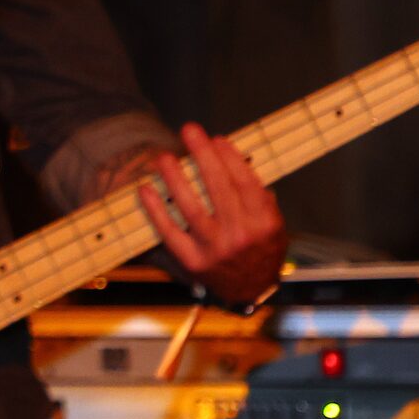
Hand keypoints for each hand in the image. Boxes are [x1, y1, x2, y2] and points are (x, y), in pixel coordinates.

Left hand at [134, 123, 286, 309]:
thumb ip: (257, 194)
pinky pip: (169, 231)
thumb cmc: (260, 248)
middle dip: (202, 154)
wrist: (250, 289)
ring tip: (164, 156)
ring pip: (190, 206)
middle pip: (218, 187)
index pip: (245, 183)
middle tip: (189, 130)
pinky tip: (145, 189)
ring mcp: (214, 249)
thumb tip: (232, 158)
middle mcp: (240, 236)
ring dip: (174, 178)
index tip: (216, 138)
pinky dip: (155, 209)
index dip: (229, 158)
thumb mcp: (272, 223)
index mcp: (264, 223)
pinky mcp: (191, 260)